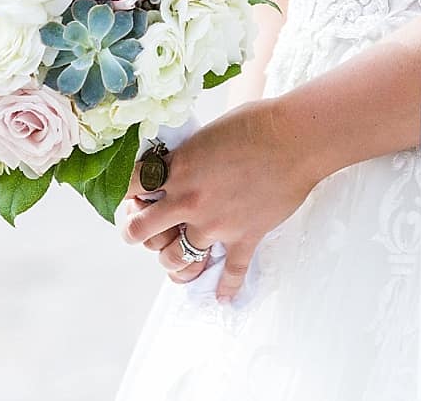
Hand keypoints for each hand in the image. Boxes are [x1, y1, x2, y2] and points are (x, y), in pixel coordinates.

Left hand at [116, 100, 316, 303]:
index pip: (133, 186)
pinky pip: (231, 273)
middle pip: (144, 229)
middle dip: (135, 232)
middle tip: (136, 233)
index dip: (127, 192)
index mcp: (178, 169)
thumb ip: (187, 158)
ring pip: (177, 258)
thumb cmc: (253, 124)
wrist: (293, 139)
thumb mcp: (206, 135)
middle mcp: (189, 201)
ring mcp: (216, 224)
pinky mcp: (244, 238)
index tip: (130, 195)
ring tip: (173, 258)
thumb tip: (179, 169)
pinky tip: (221, 297)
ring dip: (171, 261)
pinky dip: (226, 288)